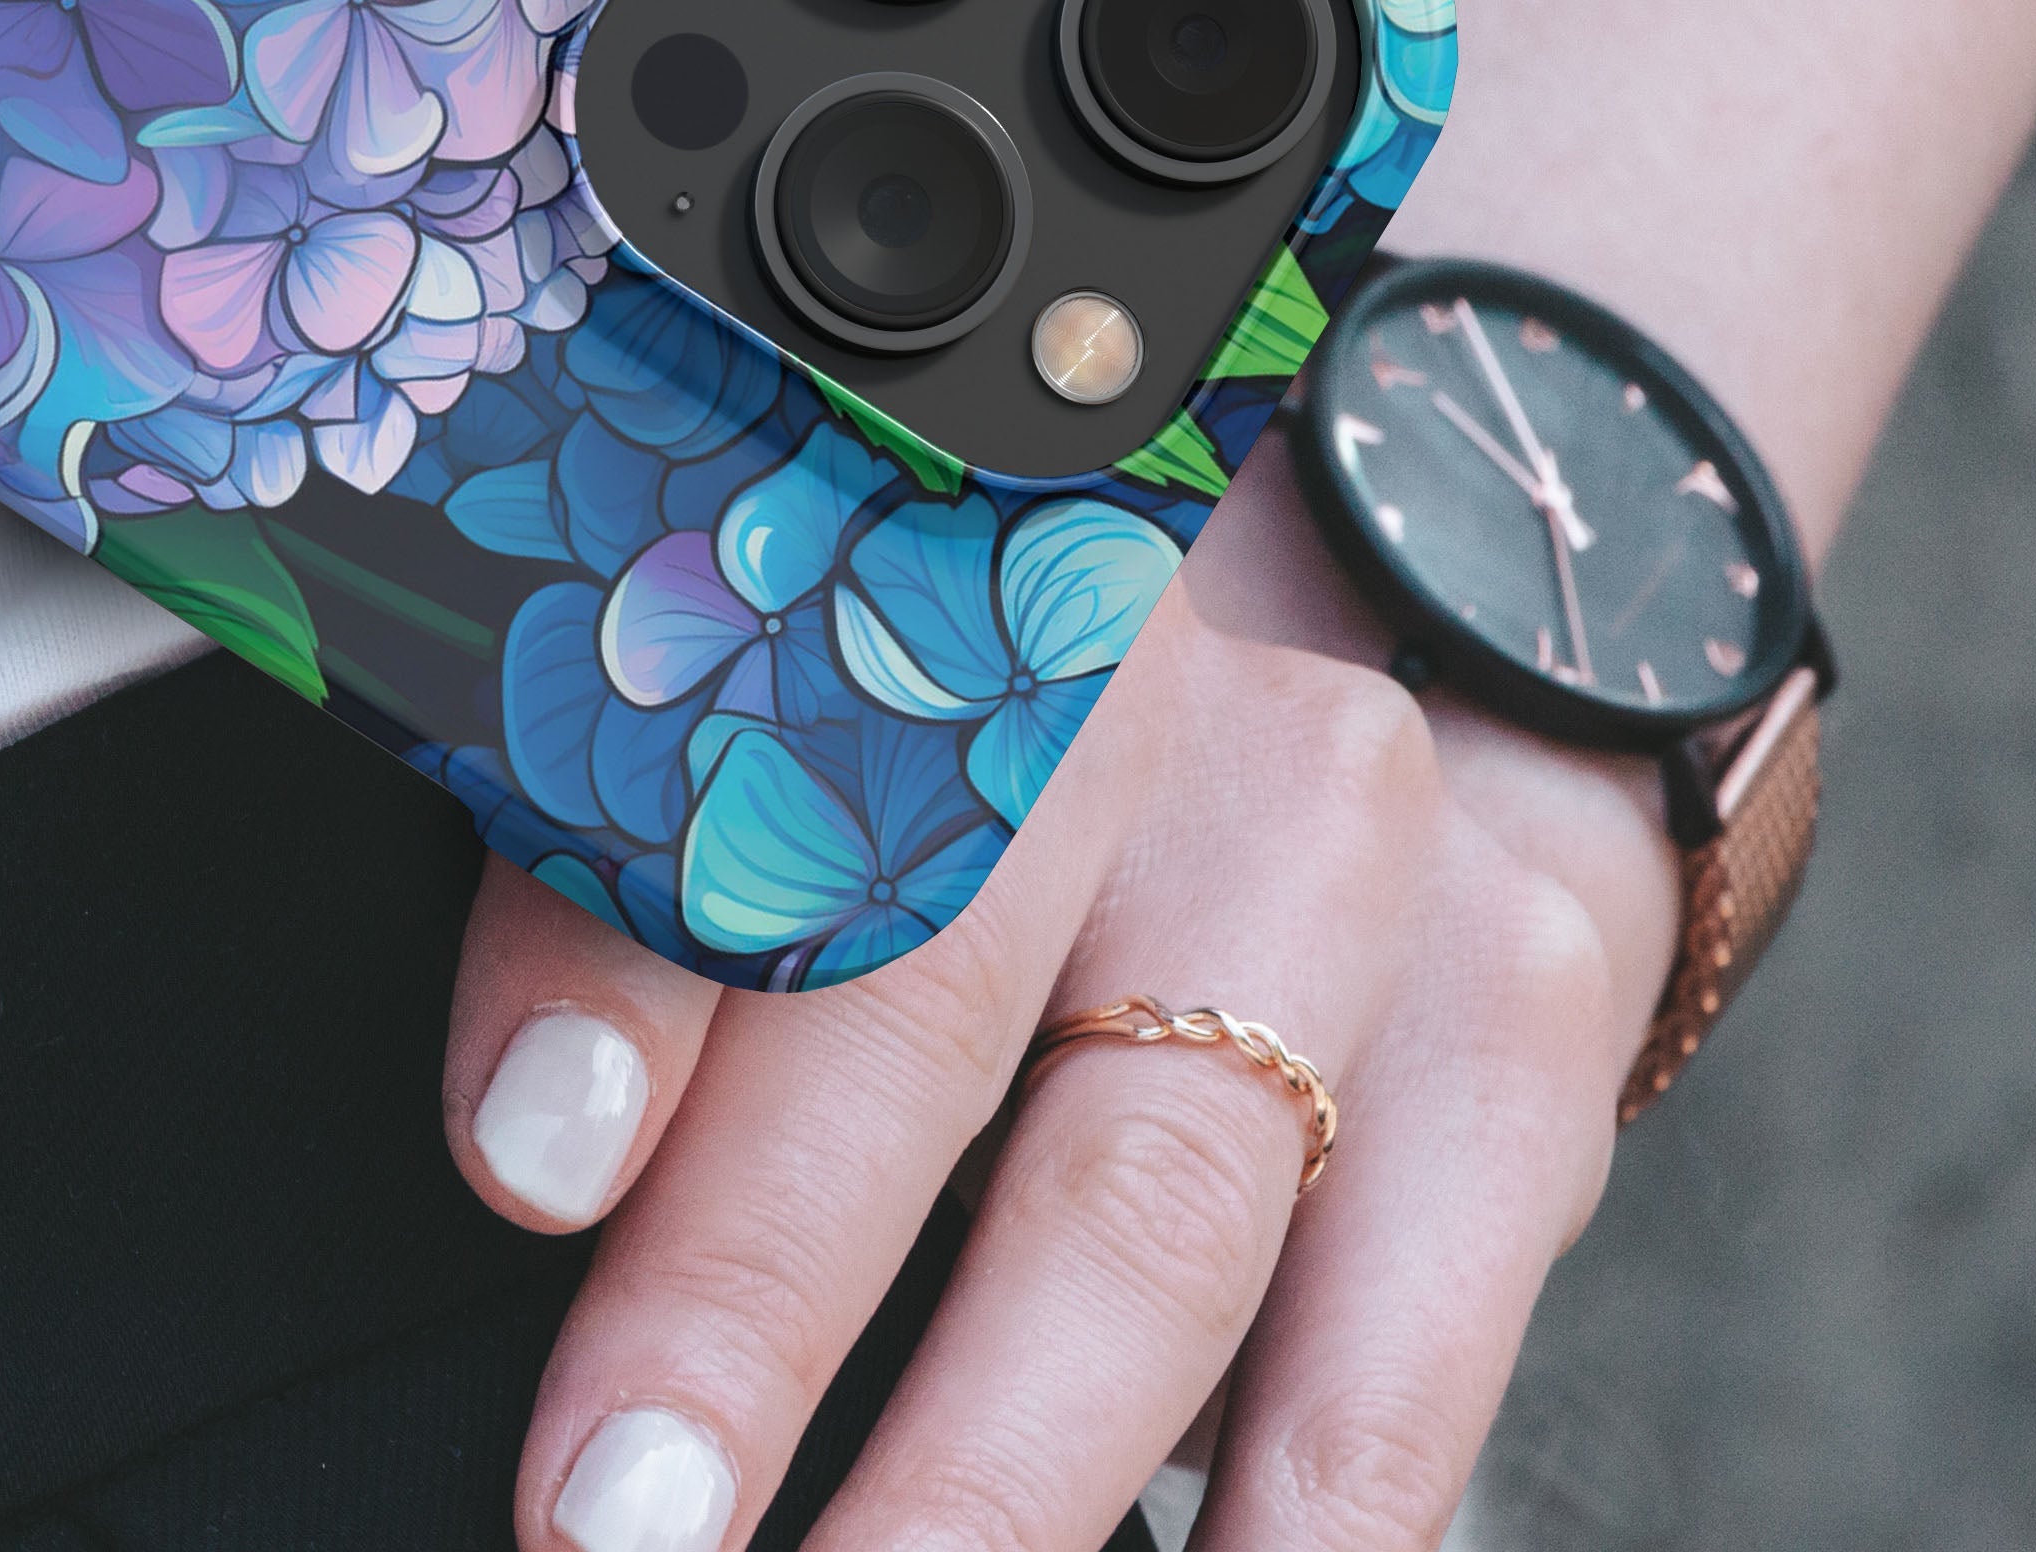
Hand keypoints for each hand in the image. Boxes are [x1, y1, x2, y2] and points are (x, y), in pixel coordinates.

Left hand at [436, 464, 1681, 1549]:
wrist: (1408, 607)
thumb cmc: (996, 726)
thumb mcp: (800, 717)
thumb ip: (630, 882)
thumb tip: (531, 1140)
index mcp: (907, 577)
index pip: (739, 763)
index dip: (622, 968)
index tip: (523, 1169)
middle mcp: (1144, 694)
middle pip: (930, 998)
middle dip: (758, 1292)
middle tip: (624, 1515)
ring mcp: (1351, 864)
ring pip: (1153, 1208)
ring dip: (991, 1467)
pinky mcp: (1512, 1025)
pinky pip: (1397, 1340)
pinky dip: (1289, 1518)